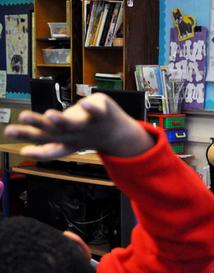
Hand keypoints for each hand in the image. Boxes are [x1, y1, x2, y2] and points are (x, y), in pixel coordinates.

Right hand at [4, 93, 153, 159]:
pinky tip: (84, 103)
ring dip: (61, 119)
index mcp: (63, 140)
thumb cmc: (87, 134)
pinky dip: (91, 108)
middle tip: (23, 117)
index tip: (15, 141)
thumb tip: (21, 149)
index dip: (31, 143)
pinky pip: (97, 111)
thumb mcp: (65, 141)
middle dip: (38, 124)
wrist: (118, 134)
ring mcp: (88, 124)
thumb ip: (44, 142)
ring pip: (73, 122)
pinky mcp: (101, 113)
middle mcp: (74, 134)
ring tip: (49, 114)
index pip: (44, 143)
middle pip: (54, 130)